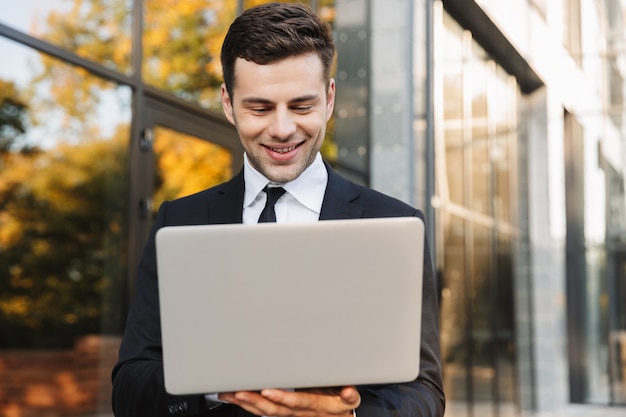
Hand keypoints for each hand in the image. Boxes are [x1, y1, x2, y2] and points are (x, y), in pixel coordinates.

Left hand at [218, 386, 360, 416]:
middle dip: (255, 402)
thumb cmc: (342, 403)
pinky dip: (246, 405)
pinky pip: (261, 412)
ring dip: (246, 404)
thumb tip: (349, 390)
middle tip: (239, 392)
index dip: (283, 398)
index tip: (269, 391)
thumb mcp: (350, 399)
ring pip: (264, 412)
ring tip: (229, 394)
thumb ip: (350, 395)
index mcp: (315, 406)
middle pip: (275, 410)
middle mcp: (299, 413)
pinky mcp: (282, 413)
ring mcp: (289, 414)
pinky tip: (233, 397)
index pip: (297, 403)